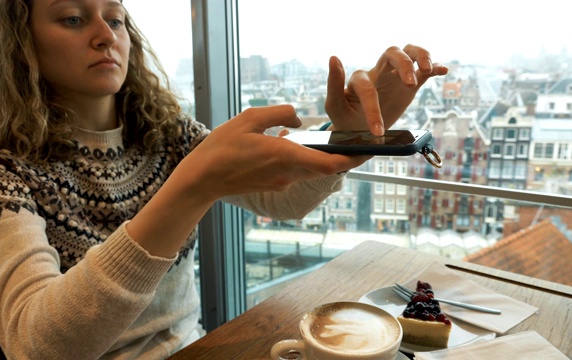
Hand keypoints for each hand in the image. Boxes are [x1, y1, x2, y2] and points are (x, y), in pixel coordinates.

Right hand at [178, 105, 369, 198]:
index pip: (329, 164)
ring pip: (309, 169)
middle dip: (344, 157)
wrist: (202, 178)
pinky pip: (294, 171)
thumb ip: (281, 113)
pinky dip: (299, 159)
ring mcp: (280, 182)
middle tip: (360, 144)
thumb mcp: (250, 117)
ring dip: (319, 157)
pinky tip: (285, 144)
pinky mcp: (273, 185)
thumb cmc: (222, 146)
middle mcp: (287, 173)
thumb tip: (299, 119)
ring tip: (325, 140)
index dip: (352, 159)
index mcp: (284, 155)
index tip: (369, 152)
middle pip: (325, 168)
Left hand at [325, 44, 448, 134]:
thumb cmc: (345, 118)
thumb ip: (334, 84)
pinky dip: (435, 67)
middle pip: (392, 53)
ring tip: (428, 69)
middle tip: (410, 84)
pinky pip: (423, 72)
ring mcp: (394, 77)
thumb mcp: (334, 106)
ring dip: (421, 56)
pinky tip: (443, 70)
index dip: (373, 110)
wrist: (358, 130)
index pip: (368, 88)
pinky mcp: (408, 85)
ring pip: (409, 53)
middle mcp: (378, 73)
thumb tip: (334, 57)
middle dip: (403, 65)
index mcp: (360, 79)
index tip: (378, 132)